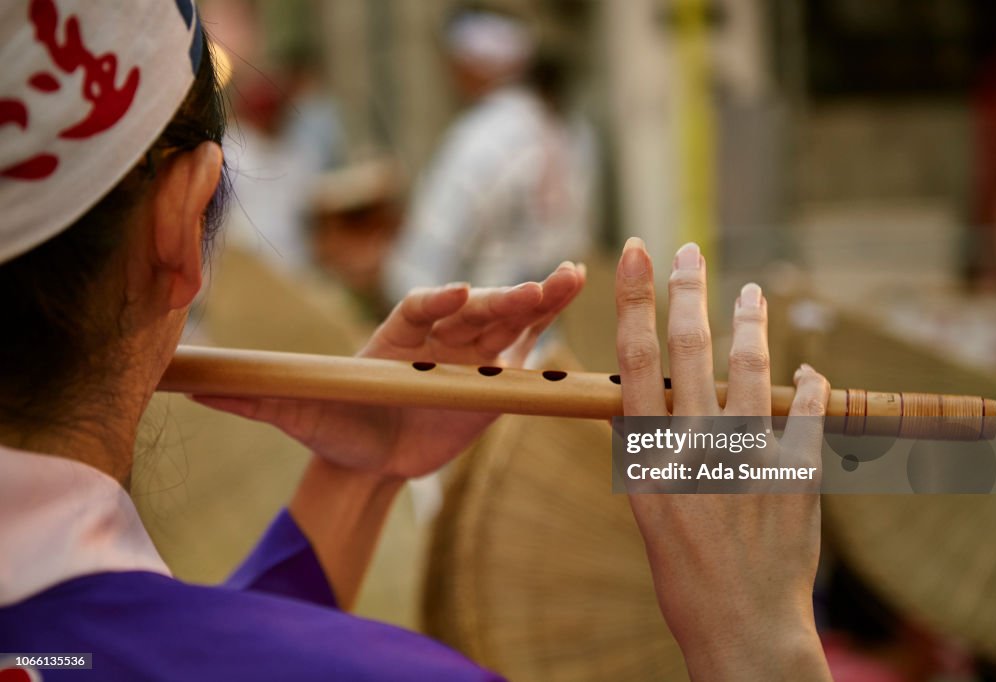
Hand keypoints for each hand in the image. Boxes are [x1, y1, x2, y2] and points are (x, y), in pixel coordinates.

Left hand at [192, 262, 584, 478]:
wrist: (372, 457)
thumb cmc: (337, 426)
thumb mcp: (299, 413)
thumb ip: (256, 398)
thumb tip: (189, 387)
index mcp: (393, 334)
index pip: (416, 309)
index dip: (434, 300)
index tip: (451, 297)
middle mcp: (434, 333)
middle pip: (469, 312)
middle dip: (498, 301)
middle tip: (526, 294)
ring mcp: (467, 349)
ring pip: (503, 320)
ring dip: (534, 298)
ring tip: (568, 280)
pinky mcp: (493, 371)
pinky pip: (523, 341)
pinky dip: (546, 319)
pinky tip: (571, 290)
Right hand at [615, 239, 831, 680]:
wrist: (741, 625)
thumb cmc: (684, 573)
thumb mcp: (647, 510)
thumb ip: (648, 452)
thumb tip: (646, 403)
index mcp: (650, 457)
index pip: (637, 360)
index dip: (637, 301)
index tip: (639, 255)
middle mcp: (694, 449)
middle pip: (690, 350)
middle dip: (688, 292)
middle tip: (689, 251)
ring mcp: (747, 459)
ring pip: (748, 369)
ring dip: (749, 323)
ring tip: (751, 291)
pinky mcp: (795, 475)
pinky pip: (806, 412)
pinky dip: (808, 385)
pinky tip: (808, 368)